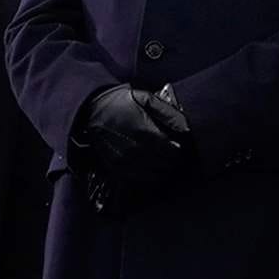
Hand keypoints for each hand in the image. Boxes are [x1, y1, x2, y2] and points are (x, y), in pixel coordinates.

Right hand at [74, 84, 198, 204]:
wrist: (91, 110)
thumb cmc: (120, 102)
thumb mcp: (146, 99)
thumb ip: (168, 113)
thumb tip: (187, 128)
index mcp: (145, 132)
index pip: (172, 152)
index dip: (180, 151)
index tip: (181, 147)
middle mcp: (135, 150)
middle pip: (164, 164)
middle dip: (173, 161)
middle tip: (175, 156)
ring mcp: (124, 161)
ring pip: (153, 174)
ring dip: (163, 170)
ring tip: (166, 163)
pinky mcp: (115, 168)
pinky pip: (138, 179)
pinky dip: (148, 177)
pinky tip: (152, 170)